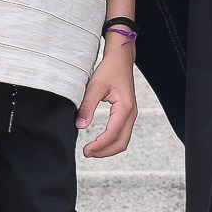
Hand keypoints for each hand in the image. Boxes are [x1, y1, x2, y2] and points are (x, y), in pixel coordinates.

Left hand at [78, 40, 136, 158]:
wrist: (121, 58)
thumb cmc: (109, 69)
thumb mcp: (95, 86)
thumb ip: (87, 107)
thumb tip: (80, 126)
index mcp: (125, 108)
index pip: (112, 134)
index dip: (99, 145)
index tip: (86, 150)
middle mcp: (131, 113)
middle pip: (121, 142)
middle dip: (104, 151)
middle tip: (87, 153)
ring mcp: (131, 114)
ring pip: (123, 139)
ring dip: (108, 148)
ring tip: (92, 150)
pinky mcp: (127, 113)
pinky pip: (122, 132)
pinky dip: (111, 140)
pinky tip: (100, 141)